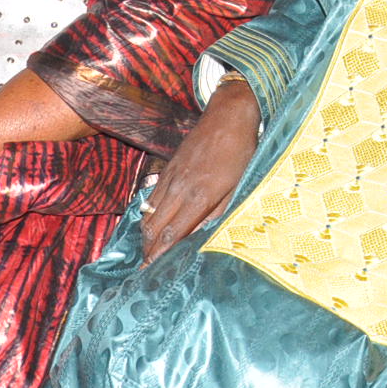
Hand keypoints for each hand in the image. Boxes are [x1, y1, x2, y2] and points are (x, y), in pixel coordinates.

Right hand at [140, 77, 259, 263]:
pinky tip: (151, 224)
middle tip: (146, 268)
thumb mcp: (238, 185)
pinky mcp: (168, 168)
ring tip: (147, 252)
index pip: (173, 233)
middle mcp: (180, 189)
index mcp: (200, 197)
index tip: (152, 271)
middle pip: (154, 227)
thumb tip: (202, 236)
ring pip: (149, 212)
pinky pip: (151, 197)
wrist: (227, 116)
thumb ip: (218, 212)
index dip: (160, 255)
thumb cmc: (240, 152)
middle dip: (148, 250)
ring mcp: (171, 177)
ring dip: (146, 235)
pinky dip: (148, 214)